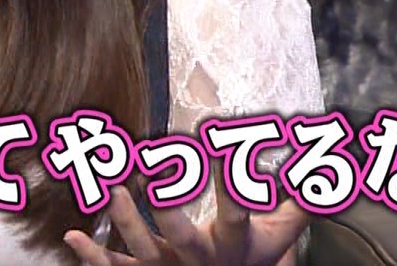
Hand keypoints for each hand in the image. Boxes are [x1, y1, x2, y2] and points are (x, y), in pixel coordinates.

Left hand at [63, 168, 309, 265]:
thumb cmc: (256, 256)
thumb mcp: (281, 233)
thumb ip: (299, 196)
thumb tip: (325, 162)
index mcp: (233, 245)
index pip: (236, 213)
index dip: (231, 181)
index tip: (221, 143)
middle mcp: (199, 261)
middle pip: (182, 239)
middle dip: (168, 210)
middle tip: (156, 174)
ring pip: (143, 251)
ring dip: (124, 221)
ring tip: (110, 187)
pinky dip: (92, 255)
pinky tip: (70, 235)